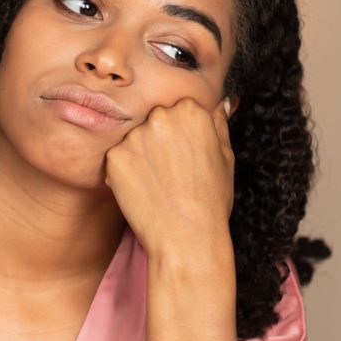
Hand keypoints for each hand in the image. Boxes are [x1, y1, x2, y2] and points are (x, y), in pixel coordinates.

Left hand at [103, 97, 234, 264]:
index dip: (180, 134)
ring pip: (134, 138)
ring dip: (140, 155)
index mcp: (192, 110)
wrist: (186, 237)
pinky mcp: (114, 156)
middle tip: (169, 171)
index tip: (184, 154)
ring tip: (156, 183)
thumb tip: (219, 103)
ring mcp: (135, 136)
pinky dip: (125, 172)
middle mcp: (161, 116)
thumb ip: (218, 124)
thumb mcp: (226, 157)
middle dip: (158, 140)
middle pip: (154, 119)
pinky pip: (117, 157)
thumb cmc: (210, 201)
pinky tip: (142, 189)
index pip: (179, 108)